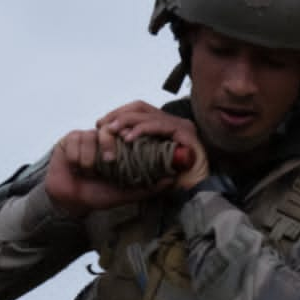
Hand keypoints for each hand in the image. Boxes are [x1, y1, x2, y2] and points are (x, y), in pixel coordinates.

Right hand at [42, 127, 168, 215]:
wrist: (71, 202)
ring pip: (90, 136)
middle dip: (108, 144)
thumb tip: (171, 180)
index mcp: (116, 148)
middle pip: (108, 129)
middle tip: (109, 161)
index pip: (125, 132)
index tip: (129, 142)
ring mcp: (84, 138)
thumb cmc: (98, 195)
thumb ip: (148, 187)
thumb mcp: (126, 193)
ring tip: (89, 171)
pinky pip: (75, 140)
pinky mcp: (68, 140)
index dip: (128, 134)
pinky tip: (76, 168)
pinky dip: (77, 157)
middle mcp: (101, 140)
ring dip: (90, 157)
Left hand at [95, 100, 210, 189]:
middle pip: (141, 107)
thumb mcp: (150, 161)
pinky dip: (143, 129)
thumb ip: (138, 150)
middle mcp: (175, 121)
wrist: (198, 193)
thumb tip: (116, 139)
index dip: (118, 113)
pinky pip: (160, 126)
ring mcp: (182, 126)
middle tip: (103, 126)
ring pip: (148, 114)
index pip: (139, 109)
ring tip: (112, 131)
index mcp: (166, 125)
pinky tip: (129, 138)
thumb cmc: (173, 180)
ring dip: (127, 121)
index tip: (101, 123)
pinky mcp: (186, 133)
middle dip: (118, 114)